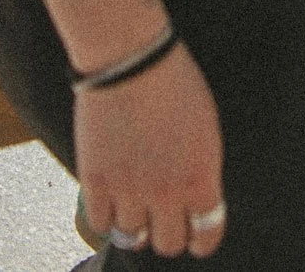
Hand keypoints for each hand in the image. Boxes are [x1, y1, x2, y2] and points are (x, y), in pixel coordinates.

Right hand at [75, 39, 225, 257]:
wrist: (133, 61)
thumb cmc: (175, 81)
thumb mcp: (206, 126)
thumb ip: (202, 167)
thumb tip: (199, 195)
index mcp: (201, 177)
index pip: (207, 233)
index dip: (203, 240)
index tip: (198, 238)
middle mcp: (167, 192)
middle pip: (169, 244)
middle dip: (169, 234)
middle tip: (165, 221)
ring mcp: (130, 190)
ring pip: (133, 237)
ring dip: (136, 225)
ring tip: (136, 207)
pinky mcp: (97, 183)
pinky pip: (100, 223)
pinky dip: (106, 216)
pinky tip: (111, 201)